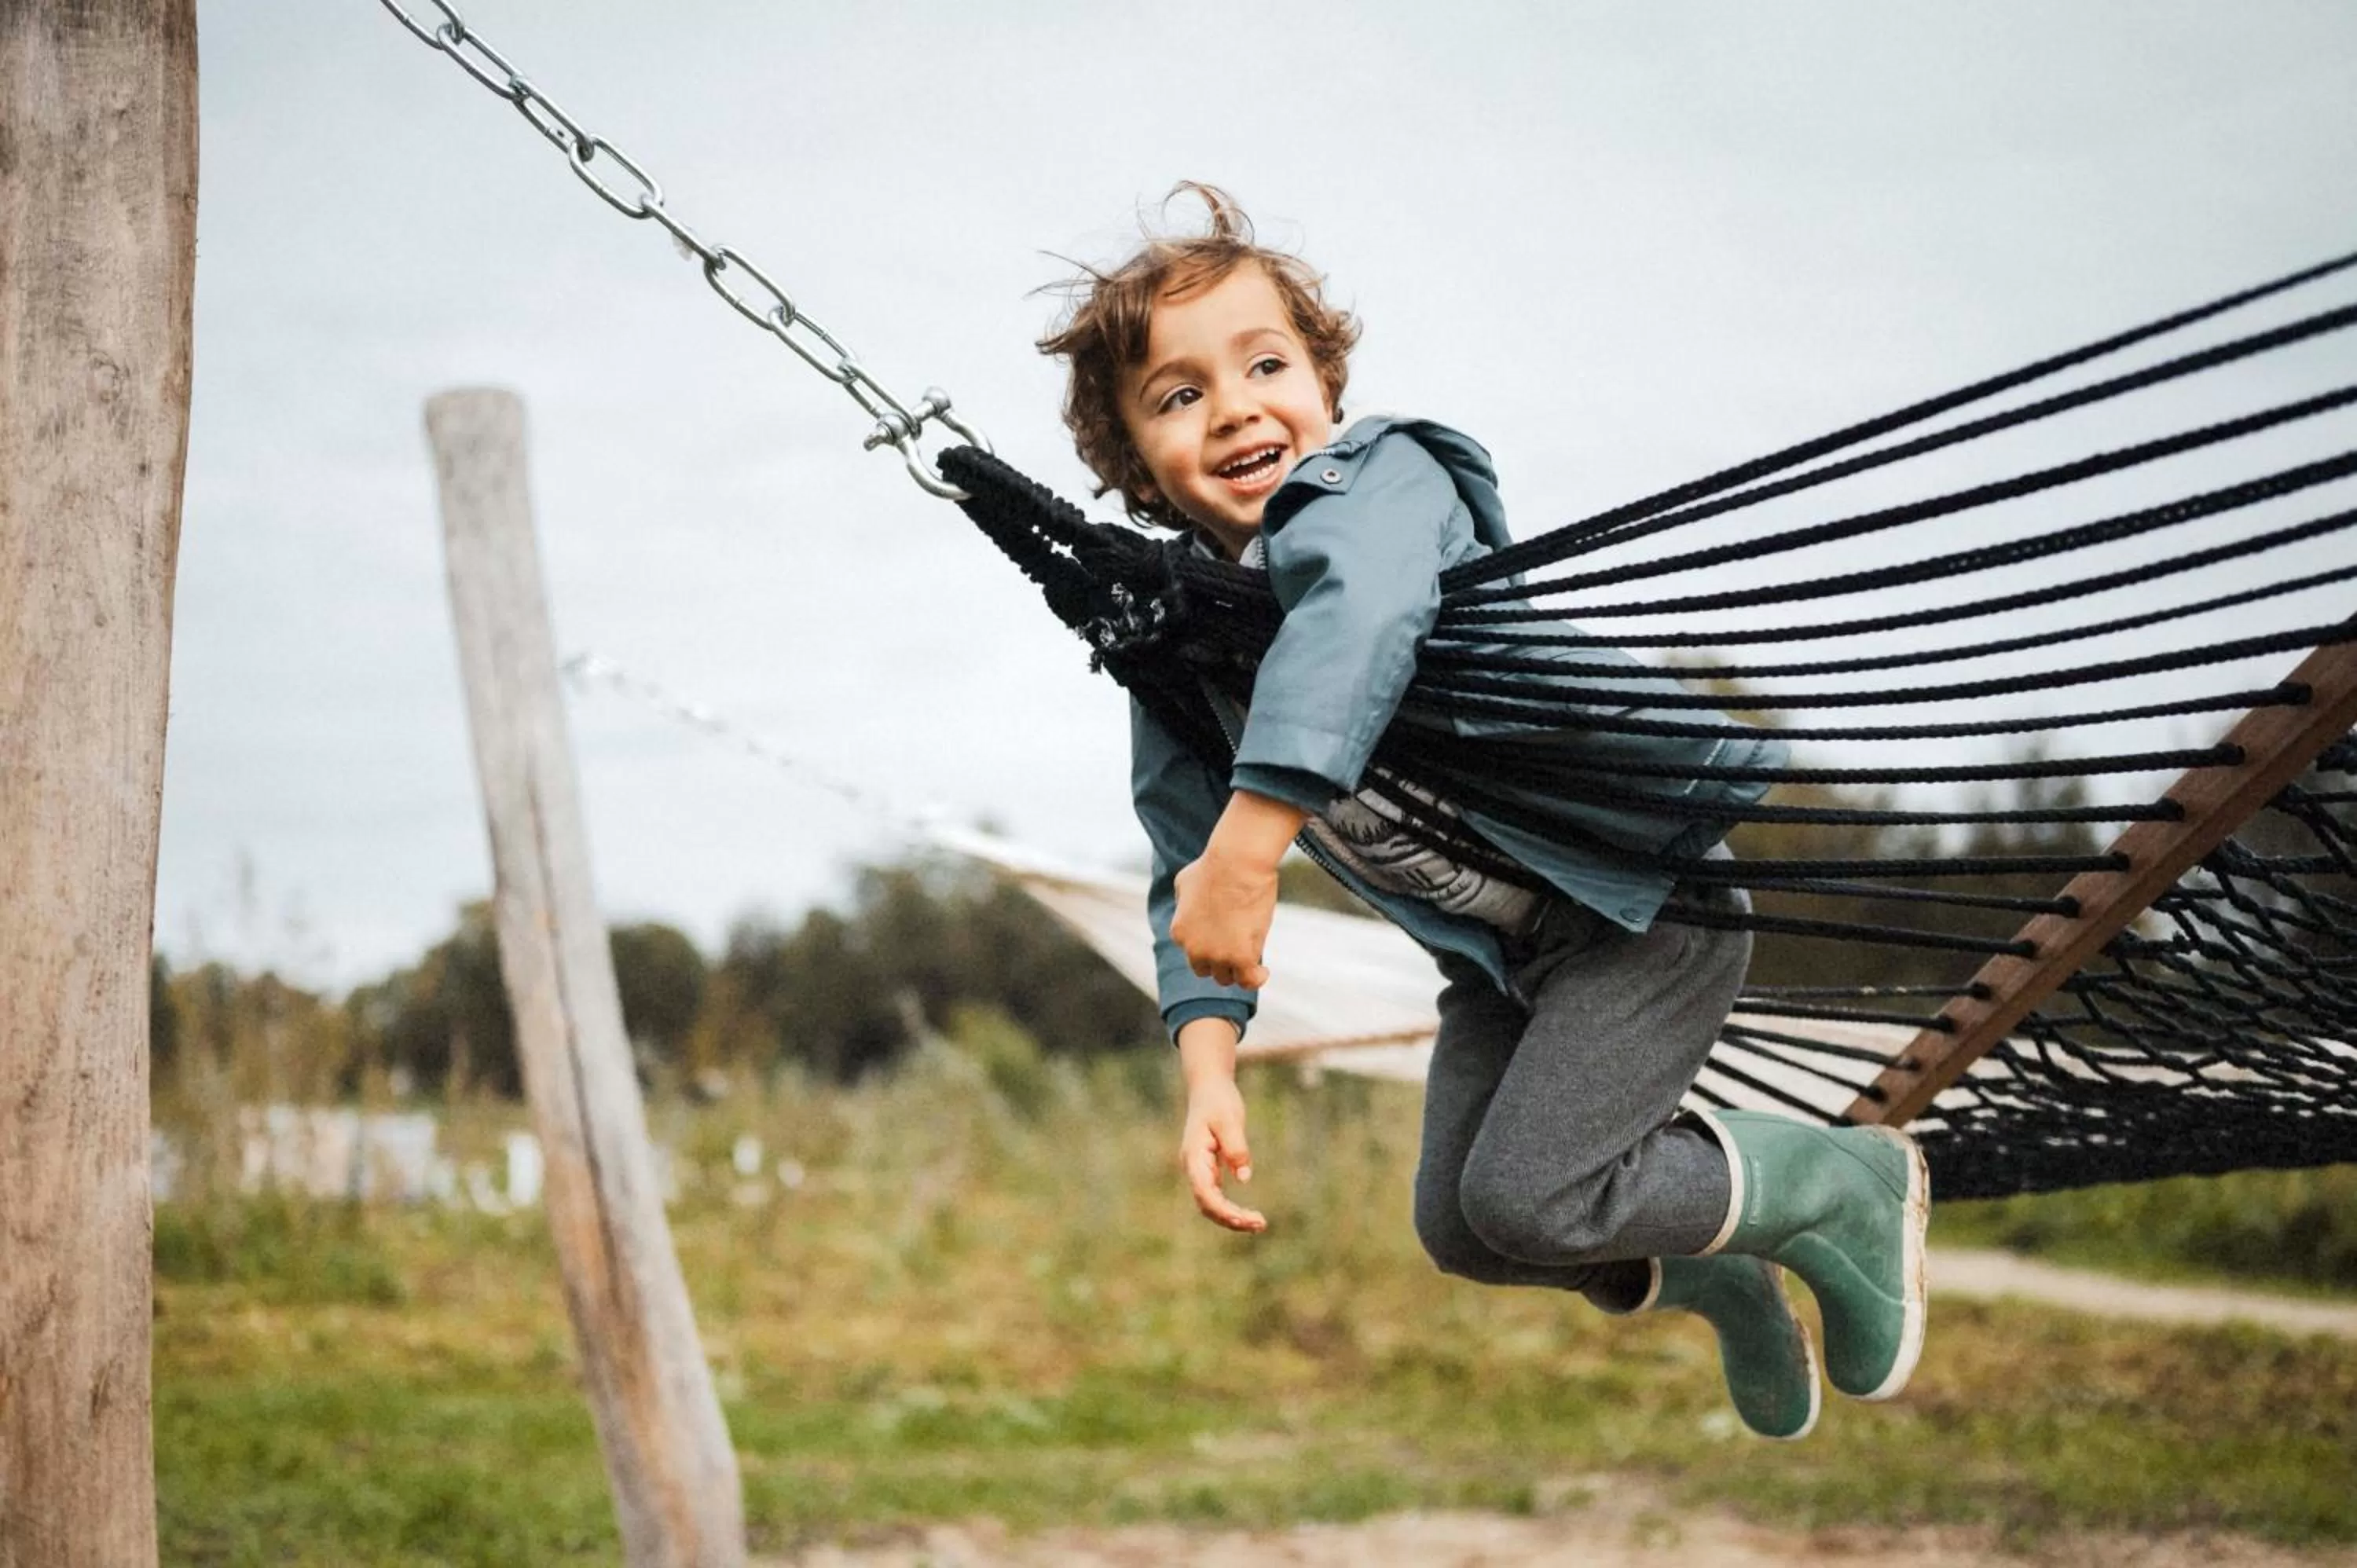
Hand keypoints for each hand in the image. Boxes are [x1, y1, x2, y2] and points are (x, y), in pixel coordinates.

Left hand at [1170, 790, 1306, 988]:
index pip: (1193, 952)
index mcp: (1180, 933)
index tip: (1223, 934)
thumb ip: (1183, 901)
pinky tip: (1263, 970)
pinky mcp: (1241, 957)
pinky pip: (1248, 980)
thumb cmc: (1214, 866)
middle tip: (1237, 945)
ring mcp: (1218, 956)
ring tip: (1251, 955)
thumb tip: (1188, 906)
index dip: (1209, 944)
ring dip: (1237, 968)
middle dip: (1220, 960)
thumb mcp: (1185, 881)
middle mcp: (1194, 949)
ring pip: (1227, 977)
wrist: (1236, 864)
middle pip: (1207, 969)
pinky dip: (1256, 978)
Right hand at [1180, 1074, 1265, 1232]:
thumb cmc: (1218, 1101)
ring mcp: (1200, 1171)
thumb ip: (1236, 1147)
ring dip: (1232, 1217)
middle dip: (1230, 1218)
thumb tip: (1243, 1178)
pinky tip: (1249, 1216)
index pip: (1204, 1192)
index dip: (1222, 1208)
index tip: (1243, 1218)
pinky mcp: (1209, 1170)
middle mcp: (1193, 1168)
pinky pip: (1217, 1197)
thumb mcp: (1229, 1119)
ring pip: (1211, 1204)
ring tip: (1259, 1224)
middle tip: (1260, 1224)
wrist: (1209, 1087)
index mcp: (1194, 1157)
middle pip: (1207, 1205)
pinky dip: (1231, 1209)